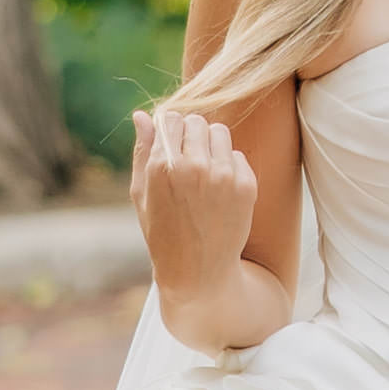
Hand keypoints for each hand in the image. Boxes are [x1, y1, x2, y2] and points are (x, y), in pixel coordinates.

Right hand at [130, 96, 257, 333]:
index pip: (170, 118)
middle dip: (190, 136)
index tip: (170, 148)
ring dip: (211, 146)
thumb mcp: (142, 195)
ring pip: (220, 132)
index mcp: (162, 166)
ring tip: (203, 174)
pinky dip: (229, 167)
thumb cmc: (163, 233)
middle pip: (196, 121)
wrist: (198, 273)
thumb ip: (142, 151)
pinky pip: (238, 155)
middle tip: (186, 163)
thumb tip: (141, 115)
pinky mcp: (246, 186)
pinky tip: (219, 192)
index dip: (169, 131)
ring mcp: (222, 175)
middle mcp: (193, 166)